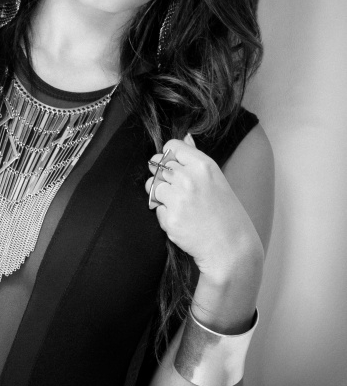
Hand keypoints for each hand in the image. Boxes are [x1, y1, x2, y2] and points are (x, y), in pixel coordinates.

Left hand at [145, 134, 263, 282]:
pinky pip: (157, 209)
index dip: (169, 156)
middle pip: (159, 165)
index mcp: (203, 165)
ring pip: (153, 186)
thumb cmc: (227, 214)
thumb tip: (186, 136)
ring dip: (161, 195)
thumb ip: (196, 159)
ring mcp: (178, 198)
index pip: (172, 146)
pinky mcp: (170, 218)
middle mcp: (189, 178)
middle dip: (162, 176)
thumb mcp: (217, 179)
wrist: (231, 248)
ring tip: (180, 206)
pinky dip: (165, 215)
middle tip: (177, 190)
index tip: (173, 167)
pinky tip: (183, 221)